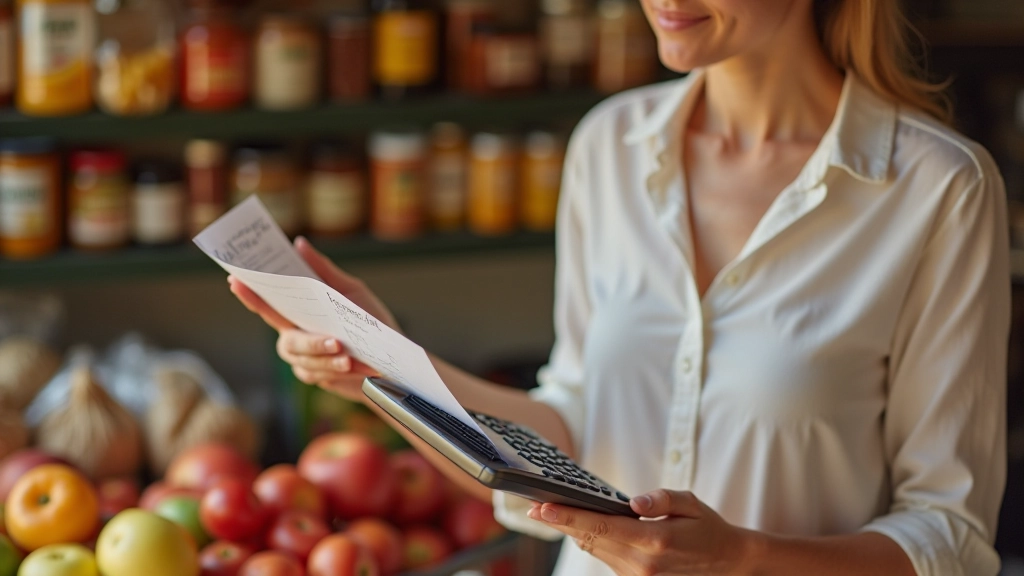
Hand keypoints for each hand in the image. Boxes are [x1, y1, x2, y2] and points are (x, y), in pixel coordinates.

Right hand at [228, 237, 397, 400]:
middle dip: (312, 342)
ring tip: (348, 356)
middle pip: (289, 340)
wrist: (391, 354)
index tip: (236, 279)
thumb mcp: (351, 291)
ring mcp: (304, 358)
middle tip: (336, 341)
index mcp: (299, 313)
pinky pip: (318, 374)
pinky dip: (335, 370)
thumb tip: (299, 244)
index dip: (251, 294)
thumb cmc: (370, 319)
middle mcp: (296, 335)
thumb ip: (325, 271)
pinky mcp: (317, 376)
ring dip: (327, 358)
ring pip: (304, 360)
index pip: (270, 304)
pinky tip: (352, 367)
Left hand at [528, 489, 758, 575]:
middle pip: (590, 539)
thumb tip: (635, 501)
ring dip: (572, 531)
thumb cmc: (707, 528)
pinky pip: (605, 556)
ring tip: (548, 512)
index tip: (544, 507)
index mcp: (655, 542)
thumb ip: (663, 499)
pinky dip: (590, 539)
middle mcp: (642, 564)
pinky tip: (577, 525)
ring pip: (594, 549)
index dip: (569, 517)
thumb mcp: (691, 504)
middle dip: (561, 522)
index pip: (602, 526)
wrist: (726, 564)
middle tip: (532, 506)